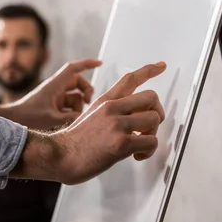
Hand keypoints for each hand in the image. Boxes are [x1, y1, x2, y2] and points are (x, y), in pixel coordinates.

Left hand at [0, 59, 101, 129]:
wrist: (13, 121)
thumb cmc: (28, 117)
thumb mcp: (52, 119)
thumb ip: (71, 118)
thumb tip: (86, 118)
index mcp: (55, 85)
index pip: (73, 69)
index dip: (87, 64)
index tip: (100, 63)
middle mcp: (56, 88)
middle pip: (78, 82)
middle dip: (86, 91)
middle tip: (88, 102)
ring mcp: (55, 97)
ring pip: (75, 97)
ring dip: (78, 106)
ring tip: (71, 118)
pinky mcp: (53, 106)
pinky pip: (69, 106)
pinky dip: (72, 113)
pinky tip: (67, 123)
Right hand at [11, 62, 165, 184]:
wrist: (60, 155)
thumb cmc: (75, 141)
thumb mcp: (90, 114)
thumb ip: (110, 110)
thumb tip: (131, 114)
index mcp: (105, 100)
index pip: (130, 78)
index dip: (149, 70)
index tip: (161, 66)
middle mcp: (112, 108)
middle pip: (151, 97)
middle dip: (156, 112)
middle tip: (148, 127)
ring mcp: (117, 124)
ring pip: (154, 119)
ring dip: (152, 134)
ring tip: (140, 144)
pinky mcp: (121, 143)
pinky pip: (151, 142)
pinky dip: (148, 151)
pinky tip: (136, 155)